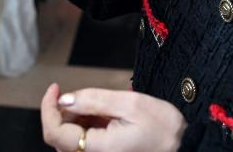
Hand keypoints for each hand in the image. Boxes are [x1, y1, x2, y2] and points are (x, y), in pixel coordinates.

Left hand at [40, 83, 186, 151]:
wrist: (185, 148)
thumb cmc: (163, 127)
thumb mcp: (130, 103)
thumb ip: (94, 100)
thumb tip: (64, 99)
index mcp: (98, 149)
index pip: (54, 133)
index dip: (47, 108)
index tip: (55, 87)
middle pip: (60, 136)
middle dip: (66, 111)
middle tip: (89, 95)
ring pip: (71, 139)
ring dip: (77, 118)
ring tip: (104, 106)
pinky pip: (84, 142)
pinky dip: (87, 125)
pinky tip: (106, 116)